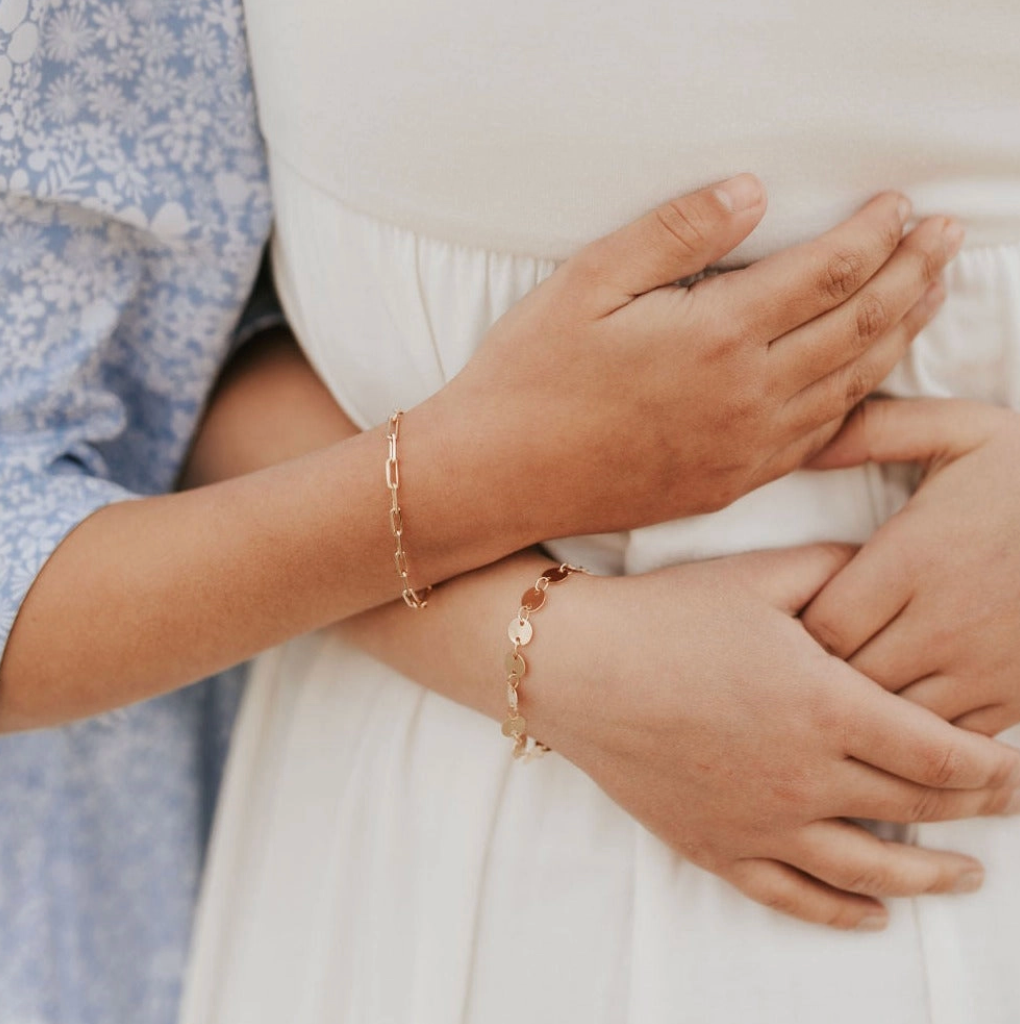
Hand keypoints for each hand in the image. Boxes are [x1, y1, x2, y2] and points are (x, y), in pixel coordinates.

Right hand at [426, 176, 962, 538]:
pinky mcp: (730, 481)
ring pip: (851, 384)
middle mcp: (747, 396)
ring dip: (899, 333)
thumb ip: (675, 231)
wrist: (498, 475)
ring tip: (928, 296)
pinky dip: (860, 400)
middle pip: (858, 325)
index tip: (900, 204)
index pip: (827, 270)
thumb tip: (751, 192)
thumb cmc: (530, 374)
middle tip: (947, 239)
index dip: (874, 232)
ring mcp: (744, 448)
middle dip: (912, 274)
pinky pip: (819, 439)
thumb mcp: (588, 280)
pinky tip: (870, 379)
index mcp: (715, 335)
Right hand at [528, 545, 1019, 929]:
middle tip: (1006, 804)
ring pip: (871, 869)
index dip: (990, 763)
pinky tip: (873, 915)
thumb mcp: (757, 577)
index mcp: (826, 706)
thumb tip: (886, 566)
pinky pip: (795, 898)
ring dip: (931, 876)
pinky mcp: (717, 847)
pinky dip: (843, 913)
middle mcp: (805, 777)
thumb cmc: (665, 618)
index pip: (940, 752)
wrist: (575, 666)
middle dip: (977, 809)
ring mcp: (761, 823)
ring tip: (966, 878)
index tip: (1013, 762)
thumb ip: (836, 572)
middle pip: (917, 808)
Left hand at [802, 399, 1019, 736]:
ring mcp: (985, 668)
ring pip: (893, 716)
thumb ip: (876, 432)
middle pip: (849, 677)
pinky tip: (902, 702)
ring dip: (863, 705)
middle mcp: (945, 622)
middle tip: (802, 655)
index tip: (790, 616)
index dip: (796, 628)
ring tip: (845, 681)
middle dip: (818, 671)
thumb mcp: (960, 431)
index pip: (823, 623)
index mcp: (916, 558)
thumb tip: (805, 446)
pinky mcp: (1017, 697)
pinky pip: (947, 740)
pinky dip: (916, 731)